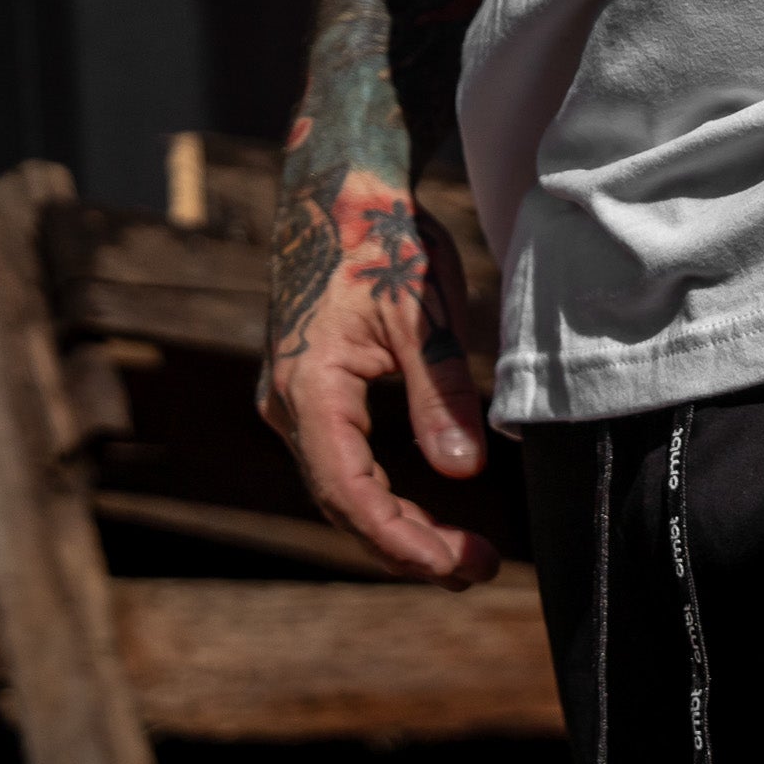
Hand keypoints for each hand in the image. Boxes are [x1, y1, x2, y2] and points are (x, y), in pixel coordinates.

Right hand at [257, 162, 499, 589]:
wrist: (339, 191)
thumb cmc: (383, 243)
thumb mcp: (425, 317)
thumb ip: (441, 395)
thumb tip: (463, 471)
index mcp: (310, 387)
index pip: (349, 491)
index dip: (400, 540)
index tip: (452, 567)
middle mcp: (288, 404)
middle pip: (343, 505)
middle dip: (407, 547)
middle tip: (476, 572)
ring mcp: (294, 403)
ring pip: (341, 491)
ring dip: (398, 531)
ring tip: (462, 559)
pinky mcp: (311, 398)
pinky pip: (343, 467)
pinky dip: (384, 502)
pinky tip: (427, 521)